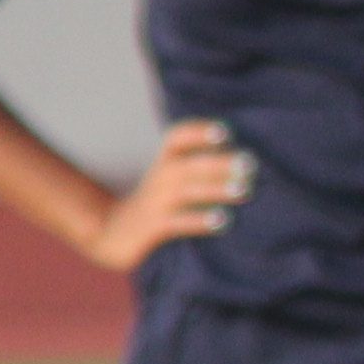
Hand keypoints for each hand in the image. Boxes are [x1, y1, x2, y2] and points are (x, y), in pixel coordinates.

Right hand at [81, 120, 252, 270]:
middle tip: (248, 163)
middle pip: (189, 165)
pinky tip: (222, 220)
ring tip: (243, 190)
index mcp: (164, 160)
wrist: (115, 231)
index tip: (224, 132)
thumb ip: (199, 164)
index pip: (177, 138)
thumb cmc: (158, 200)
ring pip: (187, 192)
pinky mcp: (155, 227)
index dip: (198, 132)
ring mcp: (157, 202)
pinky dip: (200, 221)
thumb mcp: (171, 176)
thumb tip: (246, 159)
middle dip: (218, 163)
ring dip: (216, 189)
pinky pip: (179, 222)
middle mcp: (160, 177)